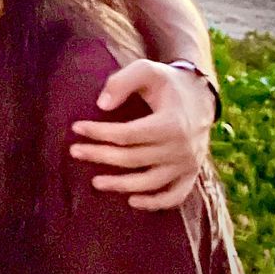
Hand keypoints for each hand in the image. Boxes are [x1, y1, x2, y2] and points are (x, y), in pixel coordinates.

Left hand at [70, 59, 214, 209]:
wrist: (200, 95)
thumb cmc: (167, 82)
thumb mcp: (146, 70)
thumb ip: (122, 82)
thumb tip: (101, 105)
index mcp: (172, 122)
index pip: (128, 134)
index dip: (99, 133)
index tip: (76, 128)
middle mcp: (182, 147)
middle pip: (133, 158)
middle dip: (100, 155)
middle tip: (74, 152)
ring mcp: (188, 163)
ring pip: (151, 182)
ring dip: (121, 185)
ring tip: (95, 182)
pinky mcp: (191, 173)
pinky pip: (175, 195)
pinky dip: (156, 203)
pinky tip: (132, 201)